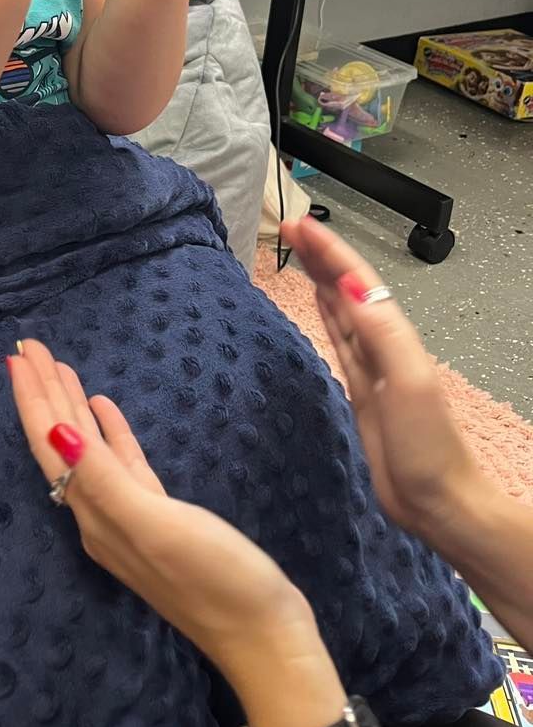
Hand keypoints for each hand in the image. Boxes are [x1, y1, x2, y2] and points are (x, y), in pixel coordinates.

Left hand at [7, 341, 328, 687]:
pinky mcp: (160, 518)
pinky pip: (121, 464)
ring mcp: (130, 517)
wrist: (264, 637)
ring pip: (88, 449)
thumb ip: (105, 480)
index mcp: (95, 515)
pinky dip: (109, 433)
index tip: (16, 356)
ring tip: (58, 367)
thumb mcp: (157, 526)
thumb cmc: (217, 581)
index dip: (32, 400)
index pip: (51, 446)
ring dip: (70, 407)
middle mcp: (101, 516)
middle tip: (30, 346)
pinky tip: (103, 407)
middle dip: (45, 394)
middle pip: (62, 443)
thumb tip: (56, 434)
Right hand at [282, 217, 482, 541]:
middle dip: (320, 254)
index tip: (300, 224)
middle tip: (289, 227)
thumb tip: (352, 287)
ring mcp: (372, 365)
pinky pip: (339, 338)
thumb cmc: (428, 448)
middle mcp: (383, 344)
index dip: (329, 251)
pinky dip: (327, 312)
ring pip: (341, 307)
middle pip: (347, 286)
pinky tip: (319, 297)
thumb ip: (381, 332)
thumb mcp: (408, 382)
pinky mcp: (360, 388)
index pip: (357, 281)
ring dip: (320, 275)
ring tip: (297, 249)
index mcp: (394, 336)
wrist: (437, 501)